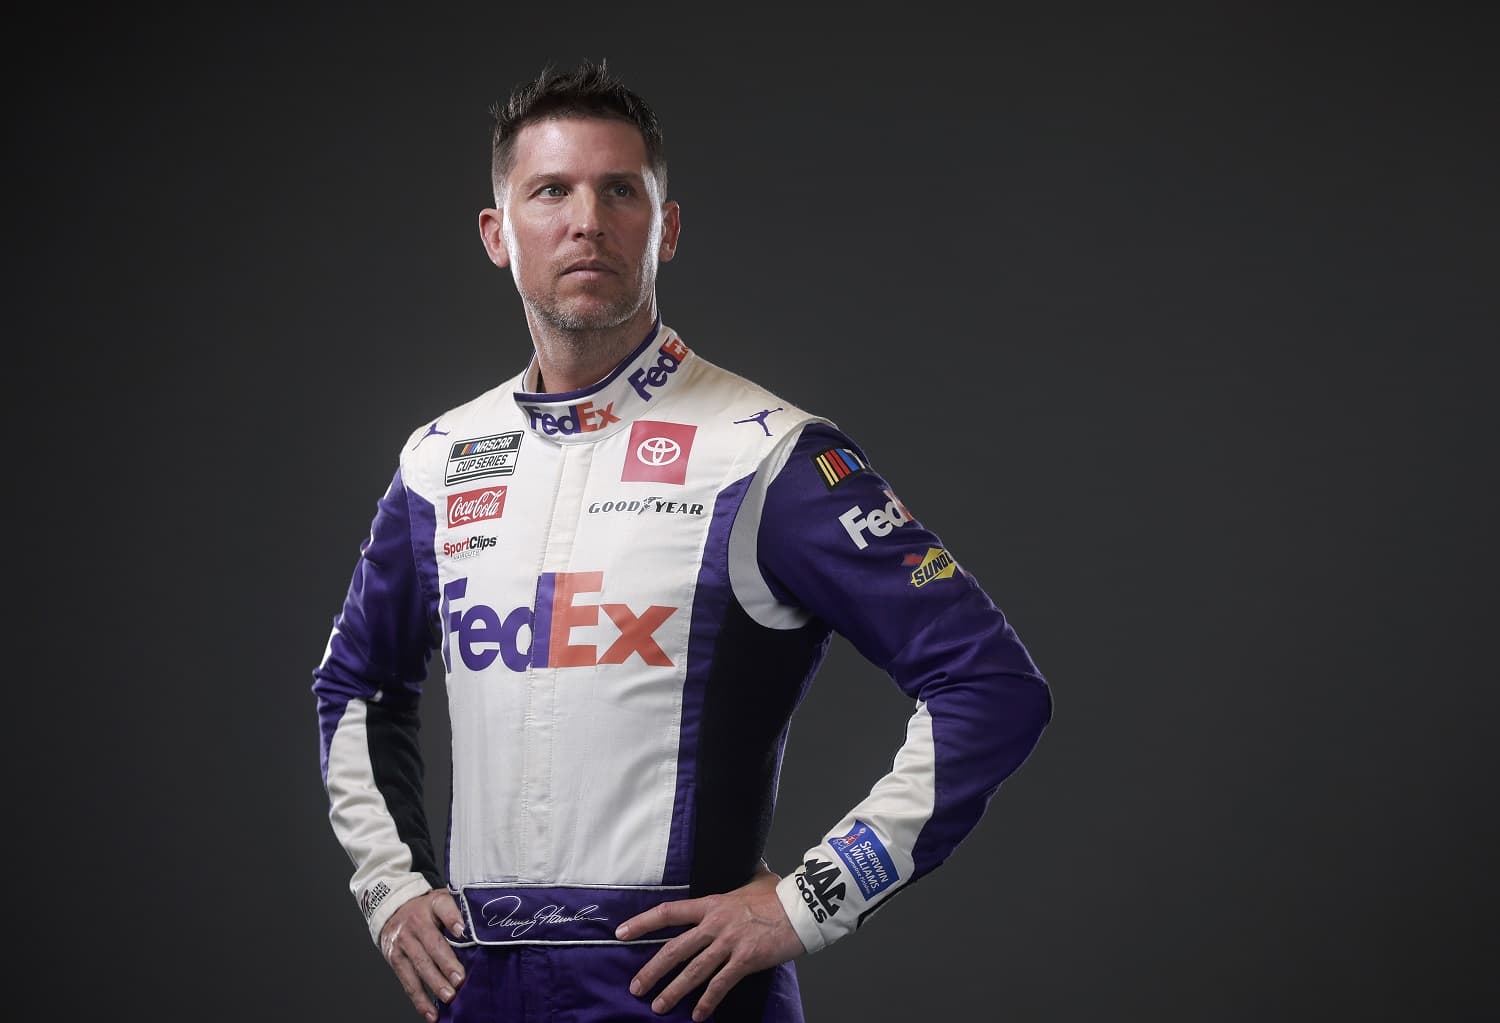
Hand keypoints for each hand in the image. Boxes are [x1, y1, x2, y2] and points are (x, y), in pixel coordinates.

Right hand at [378, 888, 467, 1021]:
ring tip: (449, 997)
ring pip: (419, 964)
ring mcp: (404, 942)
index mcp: (433, 904)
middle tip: (459, 980)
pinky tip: (431, 1012)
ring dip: (434, 983)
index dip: (452, 918)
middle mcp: (416, 922)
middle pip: (432, 943)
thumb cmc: (427, 909)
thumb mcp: (442, 900)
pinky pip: (407, 981)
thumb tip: (483, 930)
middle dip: (446, 963)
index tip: (462, 932)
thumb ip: (460, 911)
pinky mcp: (395, 959)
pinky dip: (419, 999)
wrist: (392, 909)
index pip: (443, 906)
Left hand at [615, 862, 806, 1020]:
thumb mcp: (757, 878)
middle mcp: (715, 924)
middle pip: (674, 949)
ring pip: (693, 971)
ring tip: (658, 1006)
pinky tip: (698, 1015)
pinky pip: (721, 985)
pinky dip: (708, 1002)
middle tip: (636, 987)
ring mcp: (729, 943)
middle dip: (652, 970)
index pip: (669, 912)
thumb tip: (751, 864)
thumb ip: (746, 875)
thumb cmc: (781, 893)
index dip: (642, 923)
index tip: (622, 933)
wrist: (803, 908)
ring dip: (673, 991)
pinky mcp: (746, 960)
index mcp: (712, 904)